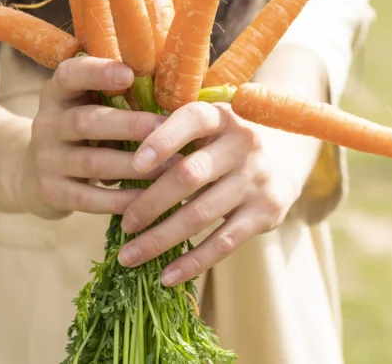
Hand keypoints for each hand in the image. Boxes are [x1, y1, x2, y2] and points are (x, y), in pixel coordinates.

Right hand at [16, 56, 169, 219]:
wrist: (32, 173)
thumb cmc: (79, 131)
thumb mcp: (84, 105)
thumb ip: (115, 95)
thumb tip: (171, 85)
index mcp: (57, 94)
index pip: (69, 75)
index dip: (96, 72)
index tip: (129, 74)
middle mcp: (47, 123)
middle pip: (86, 121)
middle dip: (130, 125)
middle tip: (168, 127)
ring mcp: (47, 160)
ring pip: (92, 163)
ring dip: (135, 166)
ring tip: (172, 168)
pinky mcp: (52, 192)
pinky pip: (90, 198)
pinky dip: (121, 199)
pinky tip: (148, 199)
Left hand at [113, 101, 299, 285]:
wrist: (285, 156)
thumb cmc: (222, 141)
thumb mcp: (205, 127)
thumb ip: (167, 135)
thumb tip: (105, 163)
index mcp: (221, 115)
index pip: (191, 120)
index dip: (162, 140)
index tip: (134, 164)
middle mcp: (243, 144)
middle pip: (189, 175)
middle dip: (150, 203)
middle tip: (124, 225)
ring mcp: (256, 179)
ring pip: (201, 214)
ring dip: (161, 239)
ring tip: (129, 256)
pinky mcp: (266, 212)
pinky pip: (224, 243)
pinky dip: (192, 262)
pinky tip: (166, 276)